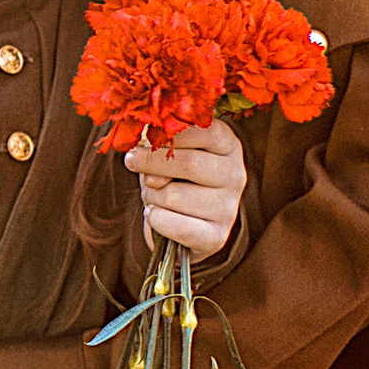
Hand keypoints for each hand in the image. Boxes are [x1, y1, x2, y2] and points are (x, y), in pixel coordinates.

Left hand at [126, 119, 244, 253]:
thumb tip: (145, 160)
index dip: (169, 135)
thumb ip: (158, 144)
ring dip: (151, 194)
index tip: (143, 141)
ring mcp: (229, 207)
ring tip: (154, 194)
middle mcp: (235, 174)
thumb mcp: (165, 149)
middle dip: (151, 163)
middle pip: (189, 163)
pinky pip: (178, 227)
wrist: (177, 219)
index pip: (204, 131)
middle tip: (132, 162)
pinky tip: (154, 213)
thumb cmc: (170, 173)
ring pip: (174, 196)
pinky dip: (155, 218)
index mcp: (227, 144)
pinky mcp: (217, 236)